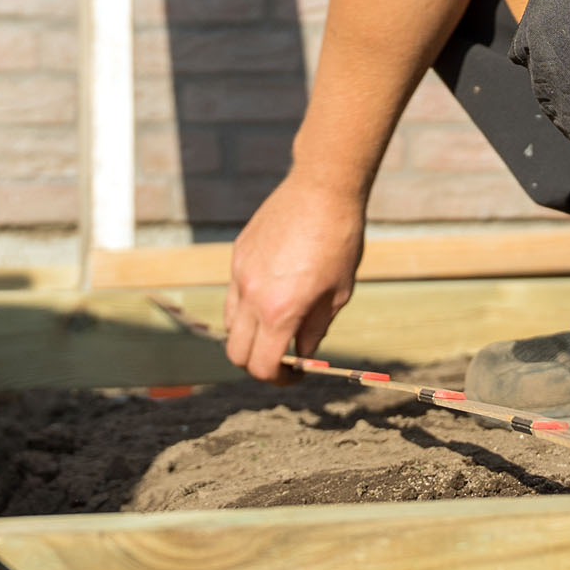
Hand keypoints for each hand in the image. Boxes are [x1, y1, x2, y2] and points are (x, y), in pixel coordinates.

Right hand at [223, 172, 366, 380]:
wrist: (322, 188)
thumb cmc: (340, 240)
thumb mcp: (338, 293)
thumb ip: (316, 329)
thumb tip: (303, 354)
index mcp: (280, 310)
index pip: (263, 365)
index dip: (279, 380)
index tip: (294, 376)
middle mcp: (252, 295)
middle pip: (236, 352)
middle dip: (258, 363)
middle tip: (282, 359)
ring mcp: (240, 273)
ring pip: (230, 324)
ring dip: (249, 335)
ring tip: (277, 326)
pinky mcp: (238, 254)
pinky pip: (234, 292)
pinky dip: (247, 305)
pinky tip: (273, 292)